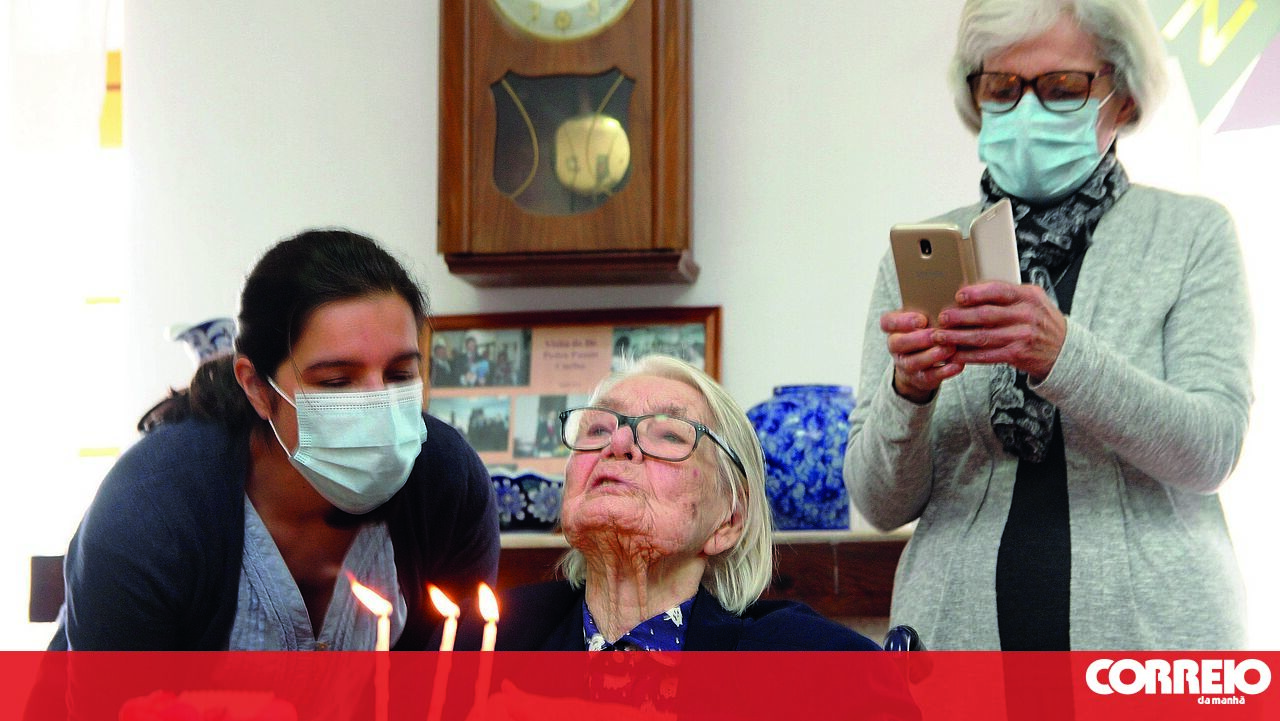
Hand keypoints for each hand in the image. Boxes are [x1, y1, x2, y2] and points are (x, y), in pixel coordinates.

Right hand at [880, 309, 962, 403]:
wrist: (924, 362)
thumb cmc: (927, 332)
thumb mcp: (923, 319)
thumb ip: (929, 310)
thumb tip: (951, 293)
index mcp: (894, 328)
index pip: (887, 322)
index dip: (902, 322)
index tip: (922, 319)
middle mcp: (895, 347)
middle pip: (898, 343)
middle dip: (918, 339)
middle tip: (937, 334)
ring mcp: (905, 365)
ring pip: (913, 362)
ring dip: (932, 355)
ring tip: (950, 348)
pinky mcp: (920, 379)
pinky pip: (930, 377)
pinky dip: (944, 371)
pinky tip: (957, 364)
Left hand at [931, 281, 1065, 381]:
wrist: (1063, 349)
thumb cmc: (1041, 321)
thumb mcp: (1033, 300)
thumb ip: (1008, 294)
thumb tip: (973, 289)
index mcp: (1028, 297)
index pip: (999, 291)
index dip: (977, 293)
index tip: (959, 295)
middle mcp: (1026, 315)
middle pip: (987, 315)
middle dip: (960, 317)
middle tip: (943, 317)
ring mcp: (1022, 336)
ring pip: (983, 337)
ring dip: (958, 337)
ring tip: (942, 336)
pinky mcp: (1017, 354)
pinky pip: (987, 355)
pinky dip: (968, 356)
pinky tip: (955, 354)